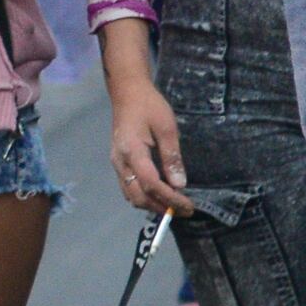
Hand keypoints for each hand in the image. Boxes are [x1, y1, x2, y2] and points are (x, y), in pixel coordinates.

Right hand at [109, 70, 190, 214]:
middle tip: (184, 211)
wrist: (127, 94)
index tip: (188, 206)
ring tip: (174, 207)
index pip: (152, 185)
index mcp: (132, 153)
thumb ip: (172, 157)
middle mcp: (120, 163)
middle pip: (138, 196)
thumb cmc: (150, 107)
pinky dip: (144, 197)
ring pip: (131, 195)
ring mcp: (117, 164)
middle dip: (161, 207)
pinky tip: (160, 196)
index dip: (170, 199)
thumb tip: (179, 184)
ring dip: (152, 205)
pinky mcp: (119, 163)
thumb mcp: (167, 128)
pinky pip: (128, 188)